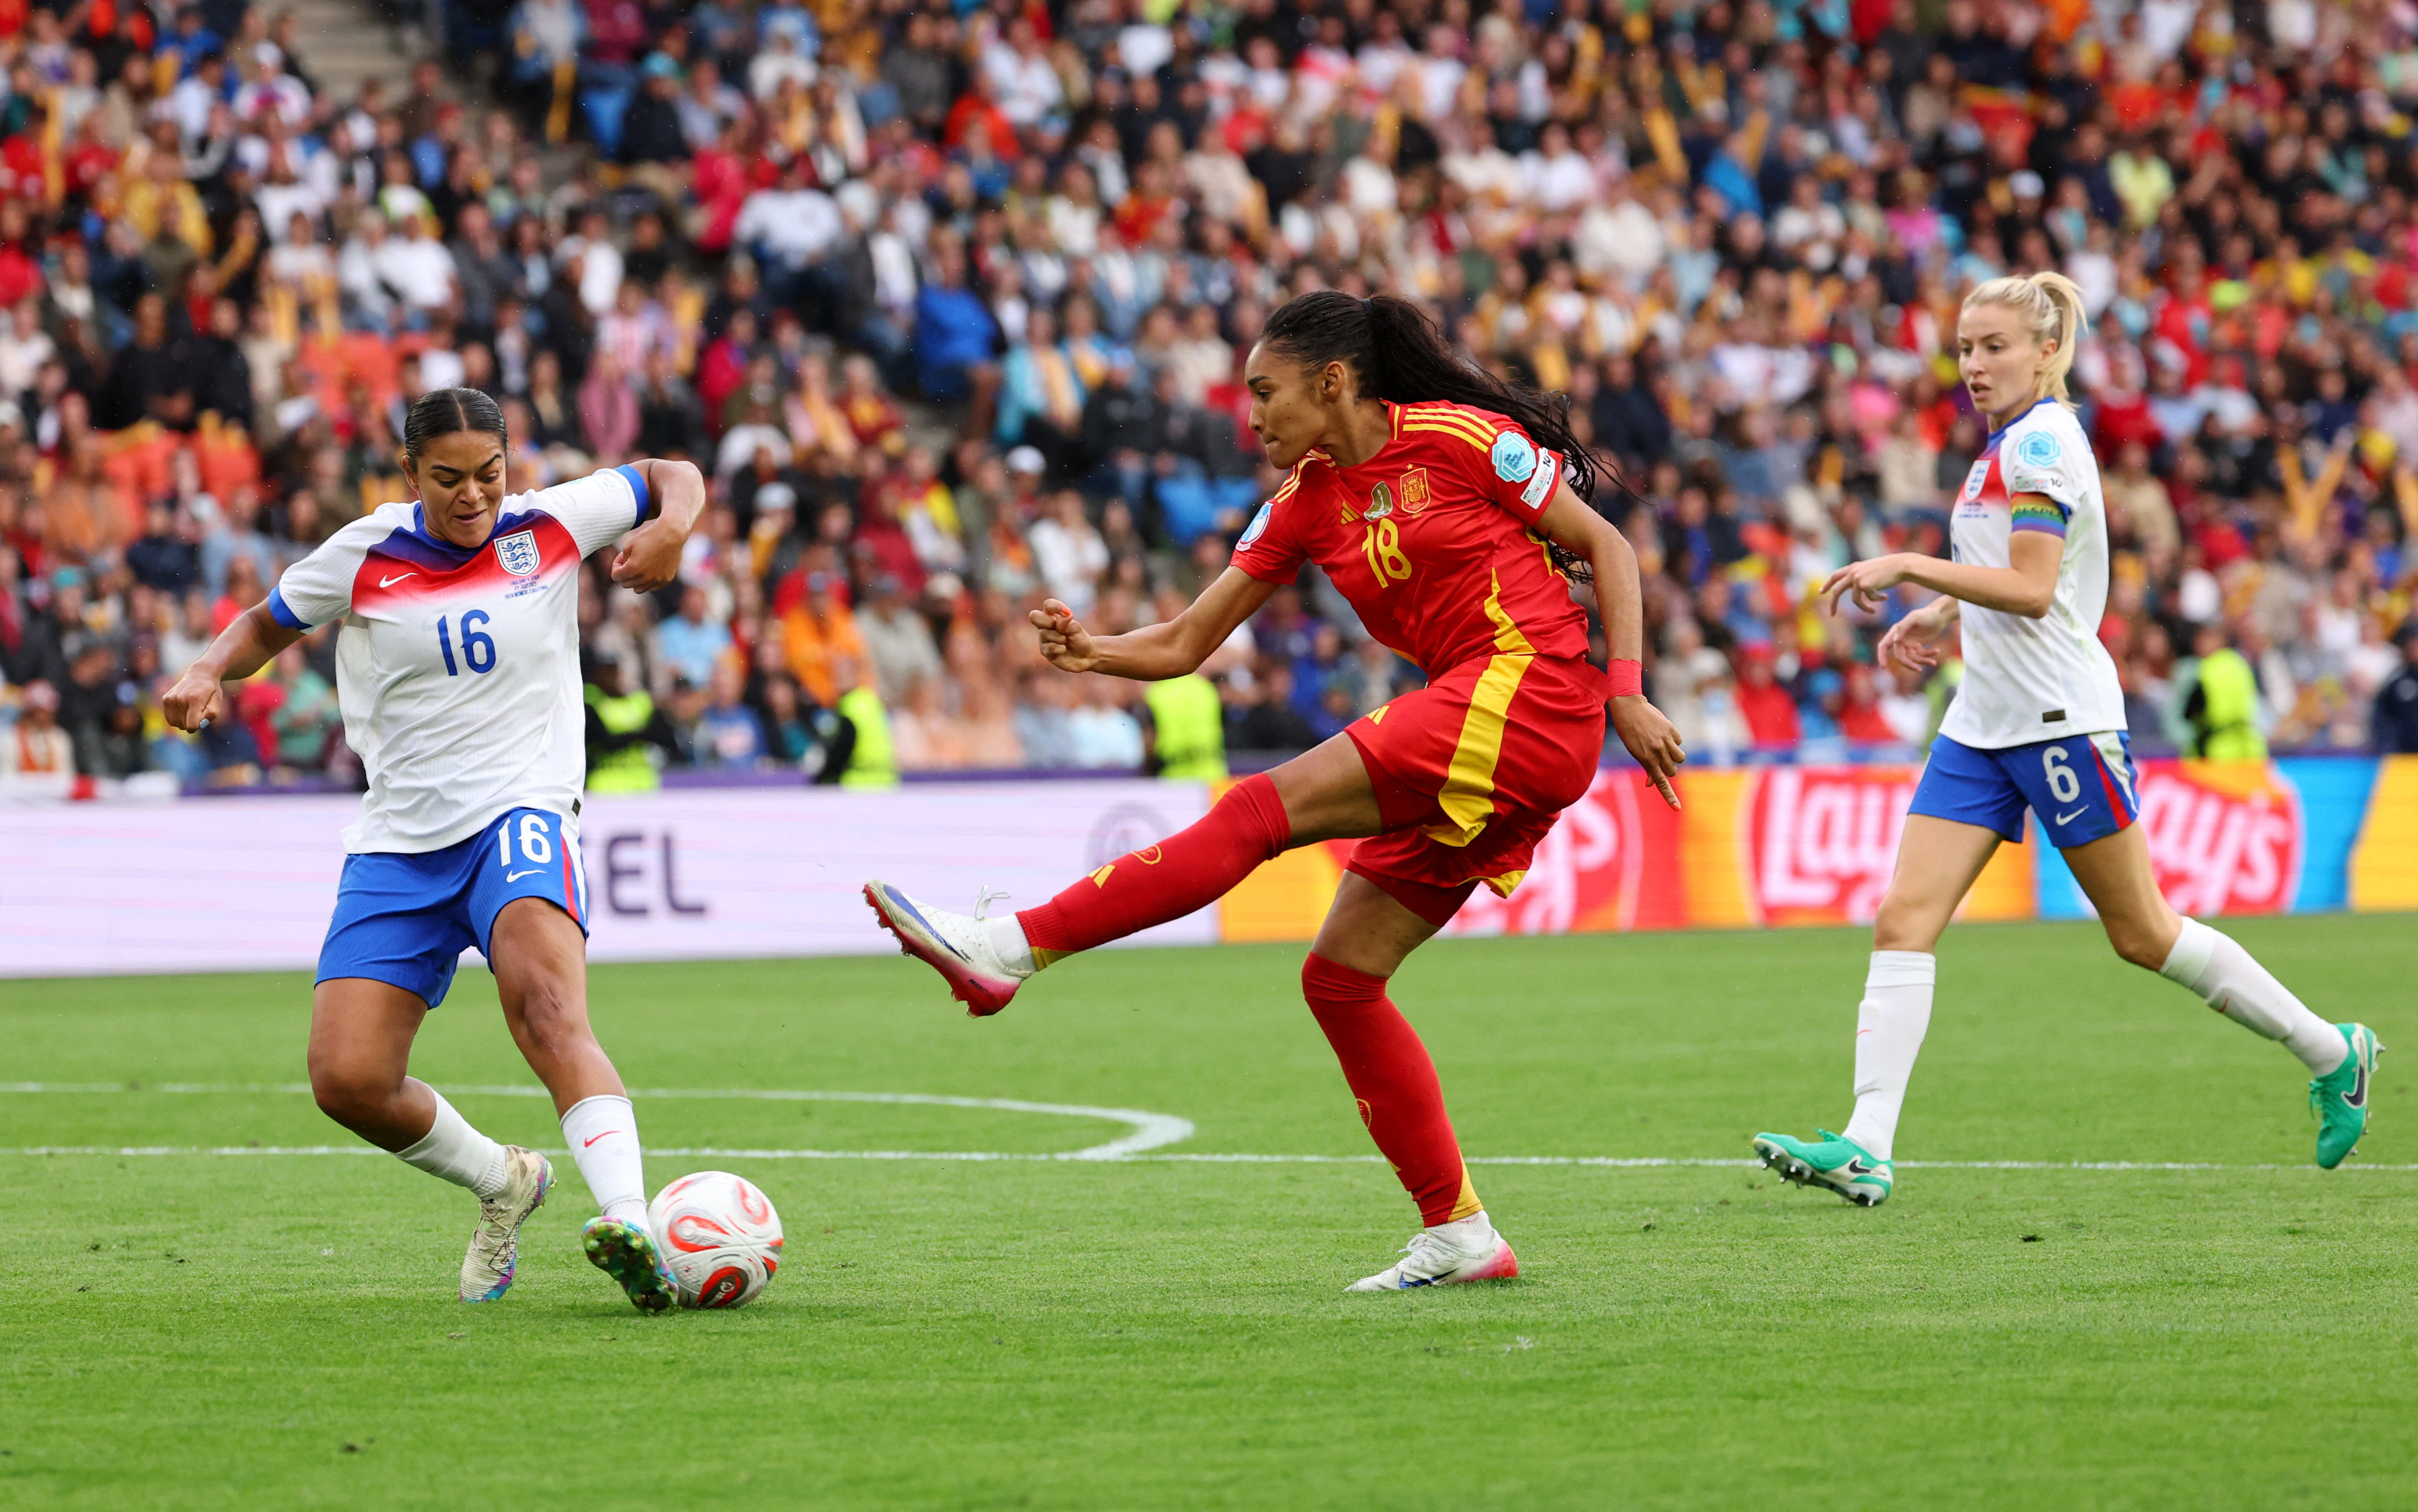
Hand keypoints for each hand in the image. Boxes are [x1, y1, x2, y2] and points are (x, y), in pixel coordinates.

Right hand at [162, 666, 225, 732]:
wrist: (199, 675)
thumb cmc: (210, 691)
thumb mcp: (217, 701)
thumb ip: (212, 713)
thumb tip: (200, 724)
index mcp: (195, 699)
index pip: (191, 725)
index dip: (197, 727)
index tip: (201, 721)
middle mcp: (180, 698)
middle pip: (184, 725)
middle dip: (192, 723)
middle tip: (198, 712)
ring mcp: (171, 698)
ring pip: (176, 723)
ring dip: (184, 721)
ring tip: (191, 710)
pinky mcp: (165, 699)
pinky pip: (169, 719)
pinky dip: (176, 718)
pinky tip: (183, 709)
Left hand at [609, 518, 683, 593]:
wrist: (671, 534)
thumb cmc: (649, 537)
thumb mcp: (629, 545)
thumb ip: (622, 561)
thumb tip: (622, 570)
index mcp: (632, 569)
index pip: (615, 576)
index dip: (616, 566)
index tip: (622, 559)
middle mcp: (644, 578)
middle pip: (626, 584)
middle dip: (625, 574)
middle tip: (631, 561)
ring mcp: (657, 580)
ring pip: (638, 589)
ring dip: (636, 581)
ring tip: (641, 568)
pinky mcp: (666, 580)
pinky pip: (652, 587)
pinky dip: (649, 581)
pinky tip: (652, 569)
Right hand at [1028, 598, 1101, 672]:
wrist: (1086, 656)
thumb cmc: (1080, 639)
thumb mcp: (1076, 628)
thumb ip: (1067, 623)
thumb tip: (1063, 617)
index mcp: (1052, 616)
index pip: (1048, 605)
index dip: (1055, 606)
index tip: (1068, 612)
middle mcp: (1045, 626)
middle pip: (1035, 616)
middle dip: (1049, 622)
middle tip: (1062, 629)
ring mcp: (1043, 639)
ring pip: (1044, 633)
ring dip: (1060, 638)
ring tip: (1066, 642)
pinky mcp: (1045, 652)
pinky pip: (1048, 647)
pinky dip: (1060, 648)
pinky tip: (1064, 650)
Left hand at [1610, 694, 1685, 809]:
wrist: (1630, 708)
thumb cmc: (1629, 732)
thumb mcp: (1635, 751)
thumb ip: (1647, 767)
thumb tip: (1651, 784)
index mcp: (1646, 759)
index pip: (1660, 782)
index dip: (1669, 797)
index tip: (1677, 808)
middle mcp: (1657, 751)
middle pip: (1672, 770)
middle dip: (1669, 768)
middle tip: (1659, 758)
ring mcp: (1665, 740)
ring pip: (1680, 758)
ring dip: (1675, 756)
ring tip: (1664, 747)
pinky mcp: (1671, 730)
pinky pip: (1679, 742)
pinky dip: (1674, 741)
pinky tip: (1663, 733)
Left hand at [1820, 553, 1911, 616]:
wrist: (1900, 566)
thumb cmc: (1889, 569)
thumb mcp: (1871, 570)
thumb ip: (1861, 576)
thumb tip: (1857, 589)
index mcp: (1853, 567)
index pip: (1835, 575)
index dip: (1828, 584)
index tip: (1822, 592)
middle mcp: (1853, 572)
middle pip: (1837, 591)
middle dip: (1833, 604)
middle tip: (1832, 614)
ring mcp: (1858, 579)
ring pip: (1855, 600)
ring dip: (1864, 608)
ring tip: (1873, 610)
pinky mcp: (1865, 585)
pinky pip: (1869, 600)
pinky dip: (1876, 601)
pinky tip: (1885, 596)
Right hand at [1876, 607, 1949, 673]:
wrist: (1940, 615)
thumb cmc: (1927, 614)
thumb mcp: (1915, 618)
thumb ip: (1903, 627)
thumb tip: (1895, 640)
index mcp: (1896, 632)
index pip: (1884, 645)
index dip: (1881, 656)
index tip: (1883, 666)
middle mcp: (1901, 639)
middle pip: (1900, 656)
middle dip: (1909, 664)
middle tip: (1919, 669)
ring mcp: (1909, 644)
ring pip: (1912, 659)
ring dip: (1923, 661)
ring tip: (1933, 663)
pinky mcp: (1918, 647)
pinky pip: (1921, 656)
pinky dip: (1929, 655)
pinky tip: (1937, 651)